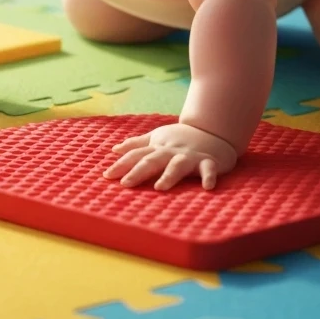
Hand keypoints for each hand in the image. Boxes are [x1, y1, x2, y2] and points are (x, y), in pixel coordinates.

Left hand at [103, 122, 238, 190]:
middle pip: (152, 160)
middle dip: (138, 171)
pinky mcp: (209, 162)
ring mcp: (190, 156)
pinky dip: (209, 177)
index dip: (121, 164)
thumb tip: (114, 149)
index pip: (136, 155)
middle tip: (125, 184)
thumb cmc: (180, 138)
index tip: (107, 176)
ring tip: (159, 187)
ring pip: (178, 165)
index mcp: (158, 147)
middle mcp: (171, 151)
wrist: (212, 130)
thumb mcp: (157, 138)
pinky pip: (209, 170)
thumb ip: (136, 145)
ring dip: (169, 175)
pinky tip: (207, 188)